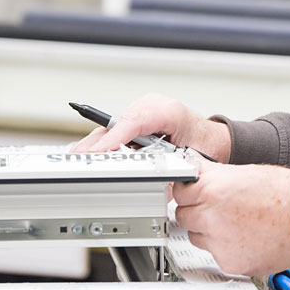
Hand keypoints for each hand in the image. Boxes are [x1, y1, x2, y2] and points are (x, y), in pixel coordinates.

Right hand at [70, 93, 230, 161]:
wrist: (210, 138)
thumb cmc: (203, 145)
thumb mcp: (190, 158)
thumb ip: (171, 169)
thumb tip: (153, 184)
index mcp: (168, 111)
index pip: (134, 122)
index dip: (114, 138)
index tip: (100, 151)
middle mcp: (152, 105)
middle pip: (118, 124)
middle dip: (98, 143)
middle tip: (80, 159)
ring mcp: (142, 109)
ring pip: (113, 126)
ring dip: (97, 143)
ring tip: (80, 158)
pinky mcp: (136, 117)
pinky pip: (116, 129)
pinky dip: (104, 142)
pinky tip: (90, 154)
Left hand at [173, 161, 289, 275]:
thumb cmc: (286, 192)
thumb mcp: (246, 171)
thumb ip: (215, 175)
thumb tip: (197, 172)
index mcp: (213, 189)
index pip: (180, 191)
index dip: (188, 190)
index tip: (193, 191)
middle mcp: (211, 217)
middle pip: (183, 216)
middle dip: (196, 211)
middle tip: (216, 207)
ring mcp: (219, 243)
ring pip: (196, 237)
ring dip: (207, 230)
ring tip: (234, 222)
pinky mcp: (230, 262)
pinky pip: (215, 255)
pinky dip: (225, 247)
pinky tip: (244, 236)